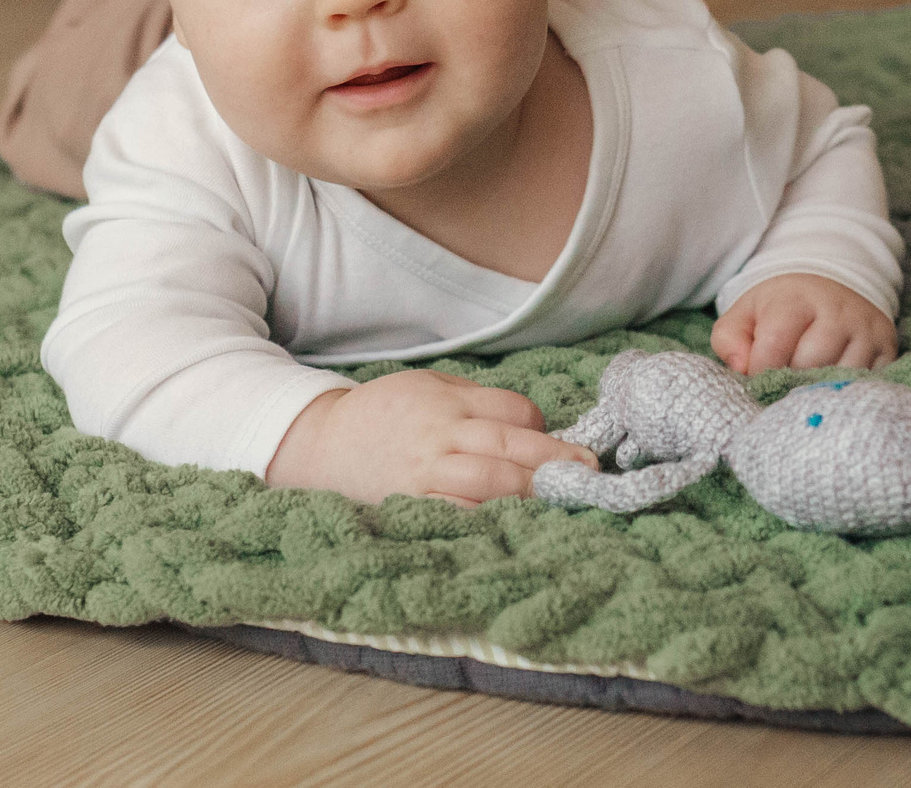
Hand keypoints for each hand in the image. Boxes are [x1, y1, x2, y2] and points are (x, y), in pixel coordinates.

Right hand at [264, 369, 598, 504]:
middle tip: (590, 473)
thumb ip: (473, 400)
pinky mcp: (413, 505)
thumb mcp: (425, 387)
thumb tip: (530, 423)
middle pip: (510, 447)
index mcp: (446, 400)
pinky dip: (492, 518)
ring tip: (563, 499)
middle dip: (556, 461)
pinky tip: (517, 523)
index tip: (555, 443)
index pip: (512, 411)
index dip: (540, 427)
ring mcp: (426, 473)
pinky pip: (461, 513)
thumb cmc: (382, 416)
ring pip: (492, 482)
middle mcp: (440, 434)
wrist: (321, 446)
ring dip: (533, 492)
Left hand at [712, 273, 898, 374]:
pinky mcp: (887, 346)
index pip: (774, 345)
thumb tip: (741, 369)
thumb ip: (730, 340)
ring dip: (819, 389)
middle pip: (810, 364)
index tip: (756, 378)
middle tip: (782, 383)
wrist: (830, 286)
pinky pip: (868, 382)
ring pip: (841, 377)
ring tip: (805, 384)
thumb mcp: (745, 315)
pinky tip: (831, 385)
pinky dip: (847, 390)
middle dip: (790, 381)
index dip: (760, 371)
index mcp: (794, 299)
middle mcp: (836, 310)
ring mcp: (866, 328)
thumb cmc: (780, 309)